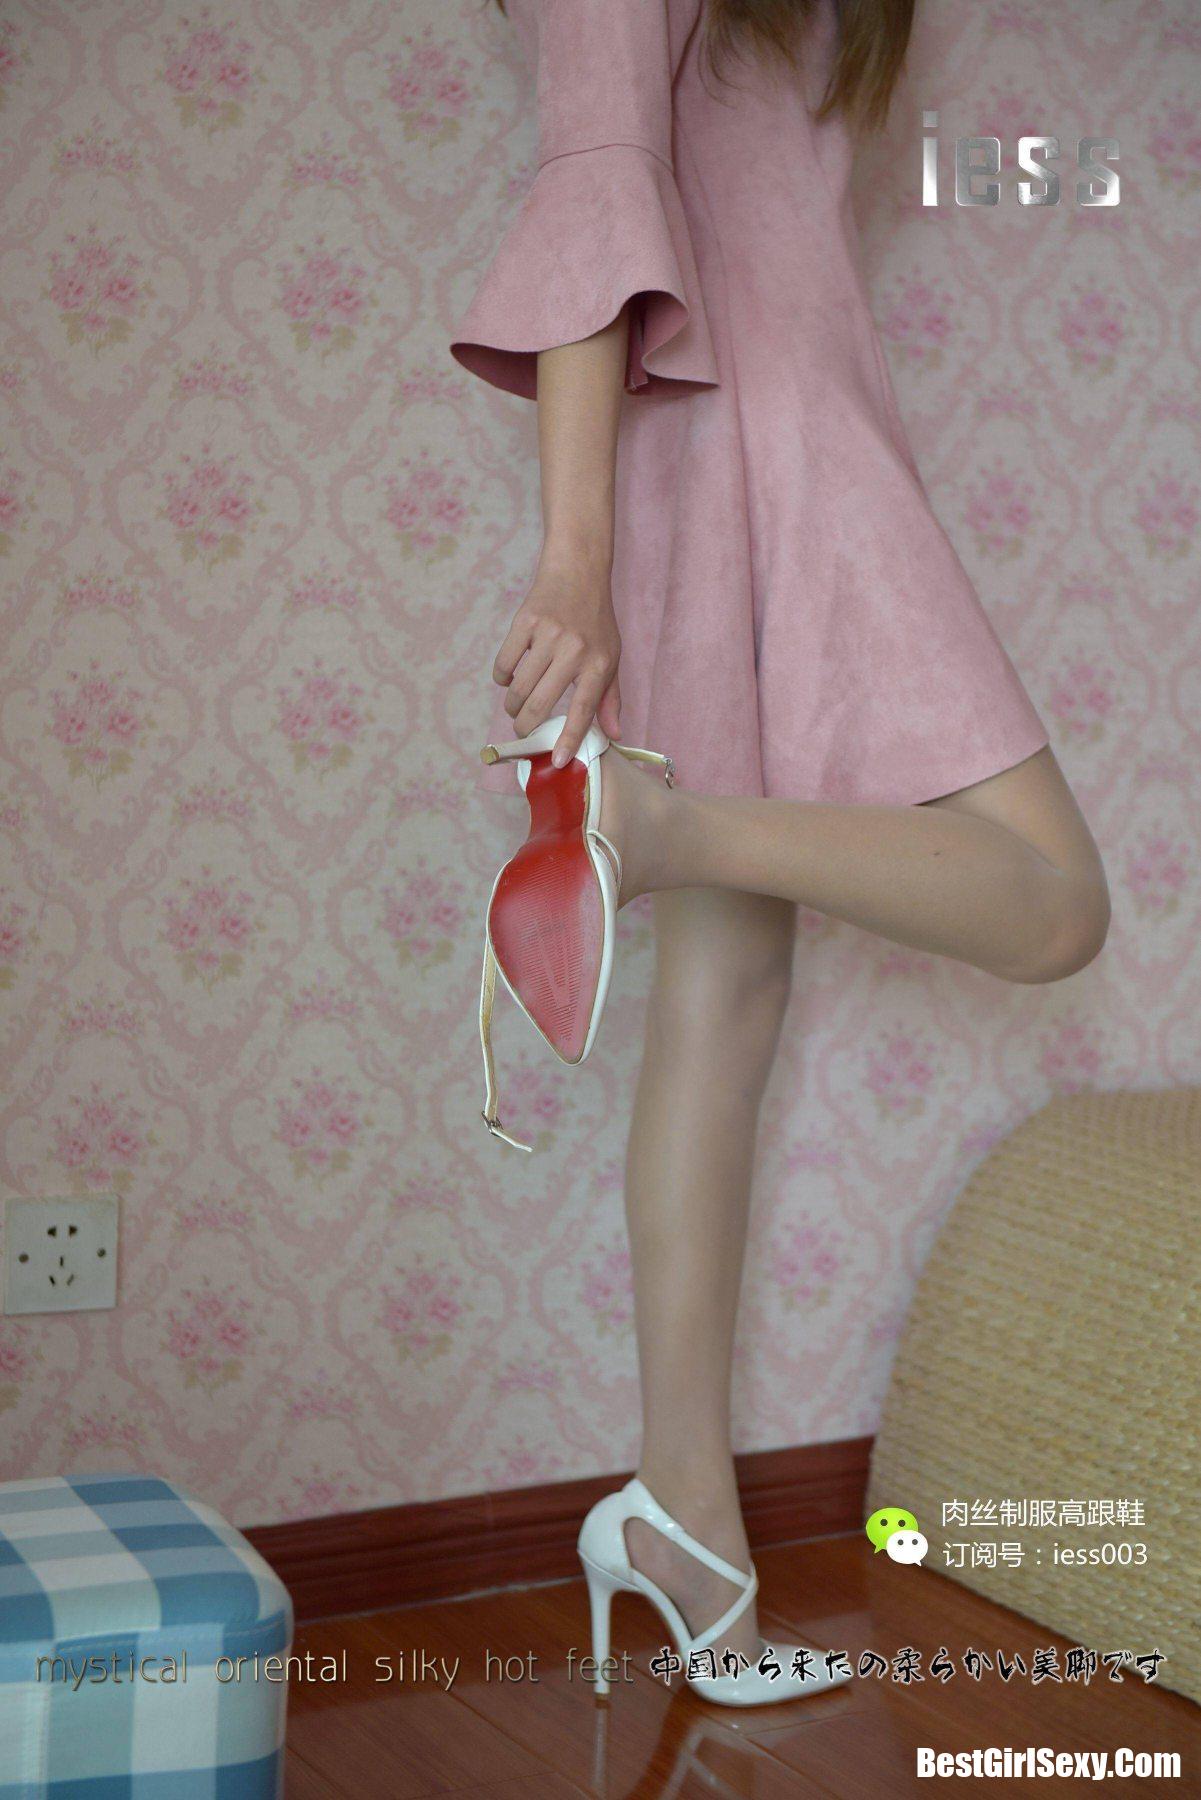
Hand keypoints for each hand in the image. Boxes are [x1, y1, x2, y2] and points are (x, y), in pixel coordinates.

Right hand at [492, 549, 621, 765]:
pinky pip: (504, 664)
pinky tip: (508, 678)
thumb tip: (614, 735)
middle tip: (523, 731)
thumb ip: (610, 698)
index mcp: (599, 664)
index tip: (558, 761)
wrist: (578, 571)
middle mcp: (574, 651)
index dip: (569, 738)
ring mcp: (548, 636)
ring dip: (512, 706)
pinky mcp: (525, 622)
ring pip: (518, 689)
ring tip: (516, 707)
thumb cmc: (595, 621)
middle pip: (540, 704)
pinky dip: (502, 678)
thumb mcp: (612, 657)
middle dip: (526, 727)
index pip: (583, 710)